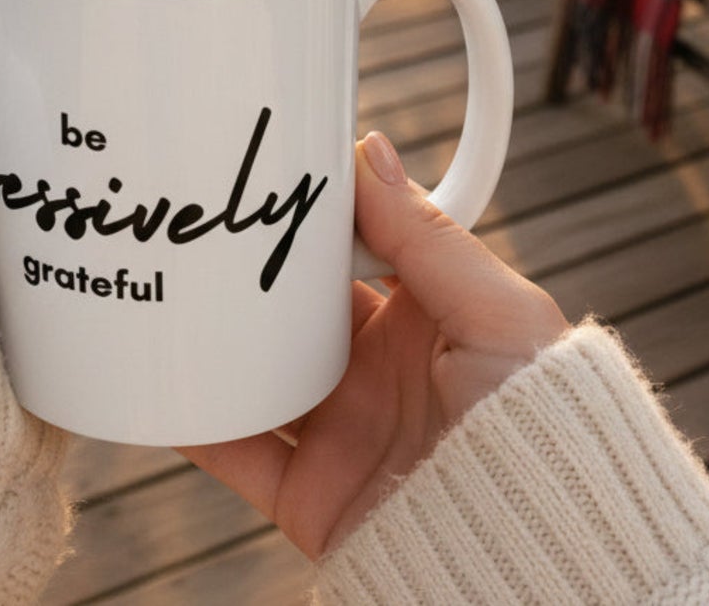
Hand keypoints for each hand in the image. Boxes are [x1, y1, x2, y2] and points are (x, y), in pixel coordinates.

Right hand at [183, 130, 567, 559]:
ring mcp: (340, 429)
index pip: (357, 246)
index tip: (270, 171)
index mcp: (429, 318)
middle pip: (295, 304)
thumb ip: (429, 238)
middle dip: (252, 265)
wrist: (534, 554)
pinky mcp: (309, 491)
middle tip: (207, 220)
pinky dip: (193, 419)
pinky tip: (161, 380)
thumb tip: (372, 154)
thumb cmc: (547, 432)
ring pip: (255, 368)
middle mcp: (379, 369)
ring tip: (170, 288)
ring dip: (214, 336)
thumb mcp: (500, 315)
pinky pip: (235, 449)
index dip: (315, 211)